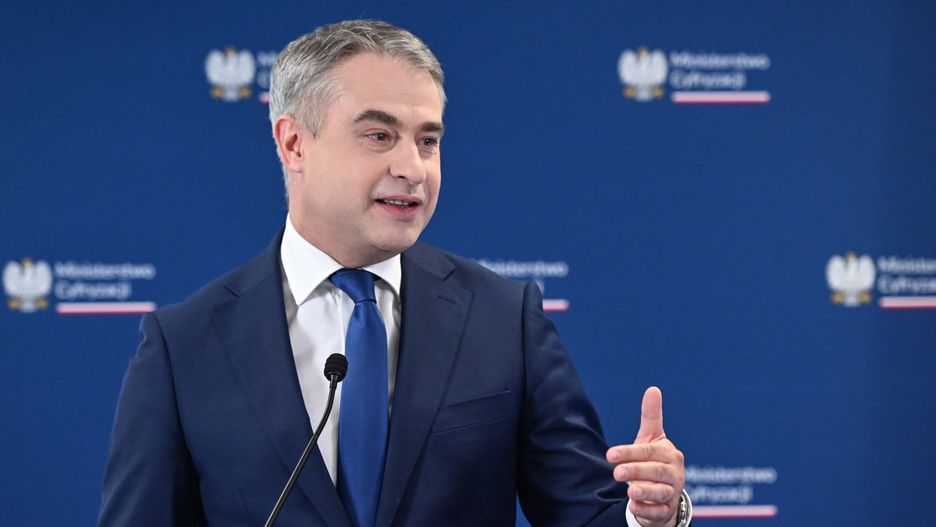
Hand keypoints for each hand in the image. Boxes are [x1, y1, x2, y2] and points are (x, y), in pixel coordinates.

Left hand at [606, 387, 684, 526]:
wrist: (665, 493)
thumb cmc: (654, 461)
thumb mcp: (652, 439)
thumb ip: (651, 416)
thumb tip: (653, 389)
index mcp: (669, 454)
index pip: (649, 451)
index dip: (630, 452)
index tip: (609, 455)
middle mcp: (674, 473)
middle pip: (656, 471)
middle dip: (636, 470)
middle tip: (616, 473)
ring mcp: (672, 493)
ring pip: (661, 492)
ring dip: (646, 491)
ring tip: (630, 491)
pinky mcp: (666, 511)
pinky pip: (659, 512)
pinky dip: (648, 510)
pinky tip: (635, 507)